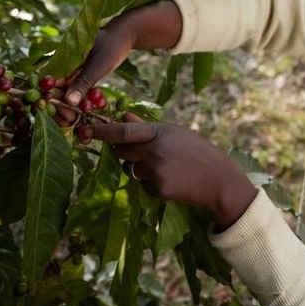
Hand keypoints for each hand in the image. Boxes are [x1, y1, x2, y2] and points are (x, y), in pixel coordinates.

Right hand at [57, 1, 182, 123]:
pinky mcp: (83, 76)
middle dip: (60, 106)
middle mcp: (64, 65)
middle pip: (55, 90)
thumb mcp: (98, 65)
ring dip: (70, 107)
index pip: (47, 81)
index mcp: (62, 58)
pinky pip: (78, 91)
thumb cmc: (111, 45)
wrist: (126, 36)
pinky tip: (89, 110)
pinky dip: (82, 101)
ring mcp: (73, 71)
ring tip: (76, 120)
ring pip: (66, 93)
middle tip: (69, 121)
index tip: (56, 112)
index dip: (48, 98)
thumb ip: (84, 82)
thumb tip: (69, 102)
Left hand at [88, 113, 256, 230]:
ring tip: (168, 168)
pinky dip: (152, 185)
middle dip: (127, 153)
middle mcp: (154, 150)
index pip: (123, 131)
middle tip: (149, 154)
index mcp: (159, 132)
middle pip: (123, 152)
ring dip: (142, 170)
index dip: (102, 131)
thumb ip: (146, 127)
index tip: (85, 131)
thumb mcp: (174, 133)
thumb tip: (123, 116)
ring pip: (132, 170)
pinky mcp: (157, 188)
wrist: (219, 179)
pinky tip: (172, 181)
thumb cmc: (197, 152)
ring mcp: (155, 170)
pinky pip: (143, 185)